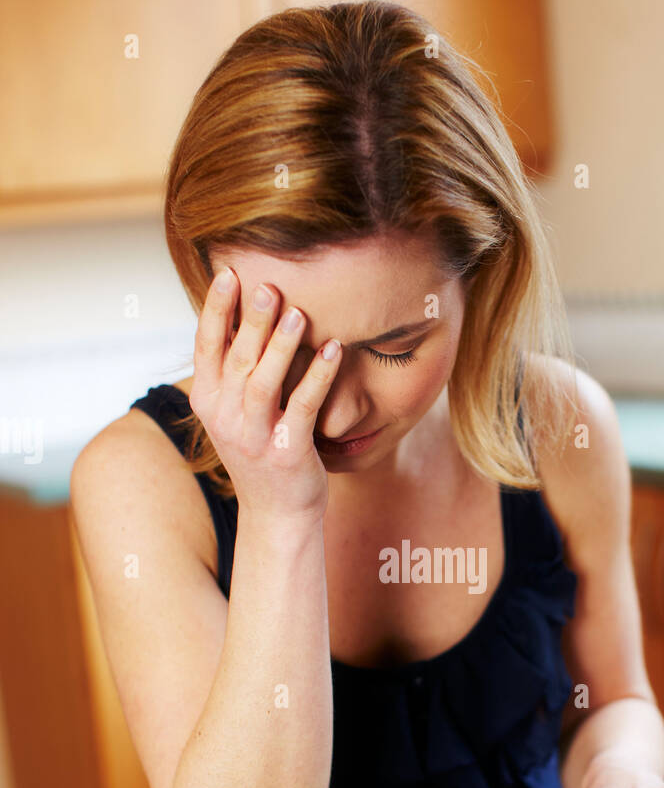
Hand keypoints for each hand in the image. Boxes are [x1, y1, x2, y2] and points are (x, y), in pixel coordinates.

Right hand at [189, 267, 340, 521]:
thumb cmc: (262, 452)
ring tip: (298, 312)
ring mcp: (254, 437)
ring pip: (263, 382)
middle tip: (268, 284)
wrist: (278, 515)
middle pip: (237, 358)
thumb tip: (245, 312)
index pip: (206, 346)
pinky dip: (318, 376)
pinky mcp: (287, 453)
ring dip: (280, 345)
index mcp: (208, 402)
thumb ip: (235, 370)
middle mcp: (225, 418)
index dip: (216, 309)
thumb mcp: (237, 411)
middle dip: (251, 319)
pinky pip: (302, 407)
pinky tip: (334, 350)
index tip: (228, 272)